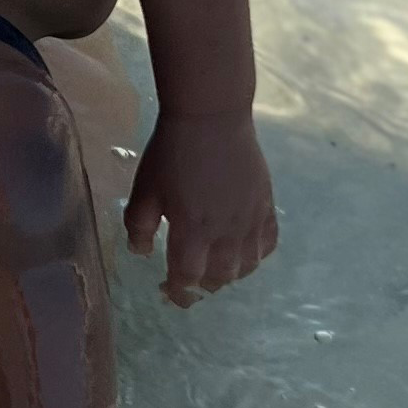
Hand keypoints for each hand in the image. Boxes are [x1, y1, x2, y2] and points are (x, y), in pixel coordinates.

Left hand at [124, 109, 278, 307]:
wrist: (212, 116)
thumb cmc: (171, 152)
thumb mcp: (144, 189)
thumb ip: (138, 226)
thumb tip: (141, 253)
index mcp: (192, 230)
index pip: (188, 278)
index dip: (178, 291)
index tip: (168, 291)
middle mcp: (225, 232)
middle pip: (220, 277)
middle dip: (202, 285)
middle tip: (188, 278)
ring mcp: (250, 219)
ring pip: (247, 266)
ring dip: (230, 274)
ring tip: (215, 266)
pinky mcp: (266, 204)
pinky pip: (269, 242)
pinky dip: (257, 254)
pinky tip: (243, 249)